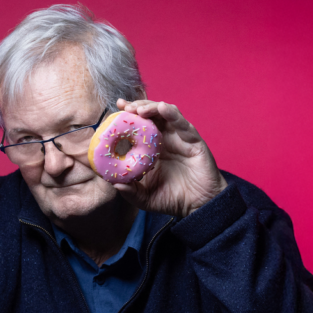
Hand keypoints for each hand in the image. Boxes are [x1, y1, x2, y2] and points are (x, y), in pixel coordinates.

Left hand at [113, 98, 226, 217]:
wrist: (198, 206)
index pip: (137, 126)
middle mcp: (164, 139)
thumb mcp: (145, 198)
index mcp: (151, 148)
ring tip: (139, 109)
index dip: (127, 116)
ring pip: (165, 114)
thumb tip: (114, 184)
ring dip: (152, 107)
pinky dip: (172, 114)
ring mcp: (179, 138)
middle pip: (150, 115)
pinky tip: (162, 108)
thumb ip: (130, 192)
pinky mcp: (193, 141)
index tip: (116, 107)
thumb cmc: (171, 200)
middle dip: (137, 107)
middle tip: (125, 106)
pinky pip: (182, 124)